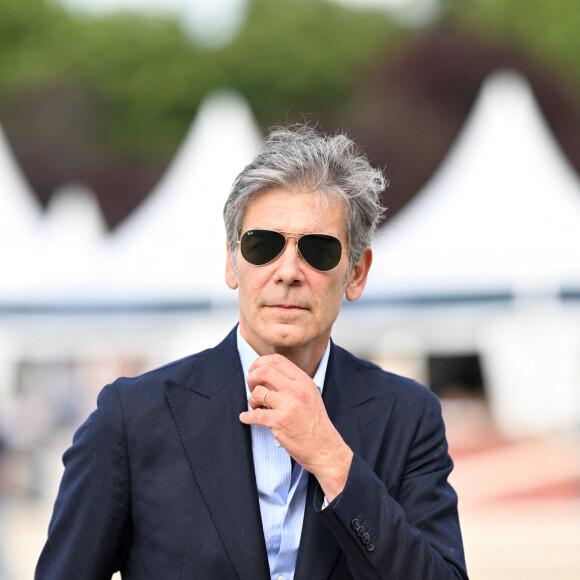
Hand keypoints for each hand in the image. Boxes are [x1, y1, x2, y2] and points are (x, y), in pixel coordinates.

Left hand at [239, 354, 352, 501]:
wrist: (325, 448)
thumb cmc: (315, 423)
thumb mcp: (310, 395)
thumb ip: (293, 383)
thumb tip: (267, 374)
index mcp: (304, 381)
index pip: (277, 360)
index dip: (260, 362)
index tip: (254, 370)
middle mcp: (297, 390)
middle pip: (264, 371)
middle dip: (251, 377)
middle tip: (250, 387)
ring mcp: (288, 406)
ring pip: (258, 392)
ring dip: (251, 399)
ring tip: (255, 406)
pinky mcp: (280, 422)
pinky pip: (255, 415)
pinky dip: (246, 416)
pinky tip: (246, 418)